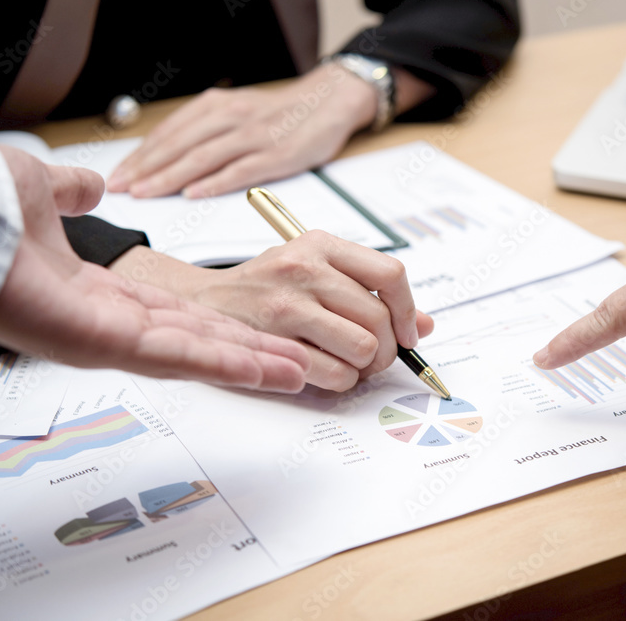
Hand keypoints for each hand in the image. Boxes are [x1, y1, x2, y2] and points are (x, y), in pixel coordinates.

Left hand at [0, 146, 310, 391]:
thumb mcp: (44, 189)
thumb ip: (73, 192)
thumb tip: (90, 185)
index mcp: (97, 289)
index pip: (175, 312)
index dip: (220, 324)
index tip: (258, 330)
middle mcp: (105, 320)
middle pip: (195, 341)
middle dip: (249, 353)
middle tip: (296, 365)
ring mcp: (105, 337)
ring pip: (194, 356)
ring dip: (249, 366)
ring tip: (297, 374)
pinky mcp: (104, 342)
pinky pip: (176, 357)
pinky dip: (224, 364)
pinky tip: (264, 370)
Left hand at [106, 64, 377, 198]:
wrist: (330, 101)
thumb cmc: (280, 114)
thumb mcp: (237, 112)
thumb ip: (206, 131)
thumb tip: (166, 157)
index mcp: (217, 106)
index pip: (169, 132)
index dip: (140, 154)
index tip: (117, 175)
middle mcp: (231, 117)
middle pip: (179, 144)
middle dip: (145, 168)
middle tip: (120, 188)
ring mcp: (254, 136)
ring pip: (202, 157)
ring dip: (170, 177)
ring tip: (146, 194)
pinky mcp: (277, 155)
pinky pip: (240, 170)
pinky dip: (215, 182)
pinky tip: (194, 194)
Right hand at [109, 232, 433, 390]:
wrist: (201, 303)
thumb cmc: (265, 289)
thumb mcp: (317, 272)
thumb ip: (369, 293)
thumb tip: (424, 325)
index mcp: (321, 244)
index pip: (390, 273)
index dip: (409, 310)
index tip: (408, 332)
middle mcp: (305, 268)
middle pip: (380, 318)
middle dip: (386, 348)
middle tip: (374, 356)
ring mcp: (287, 304)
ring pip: (364, 348)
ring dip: (364, 366)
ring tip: (348, 362)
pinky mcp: (273, 341)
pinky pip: (336, 373)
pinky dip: (341, 380)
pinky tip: (326, 371)